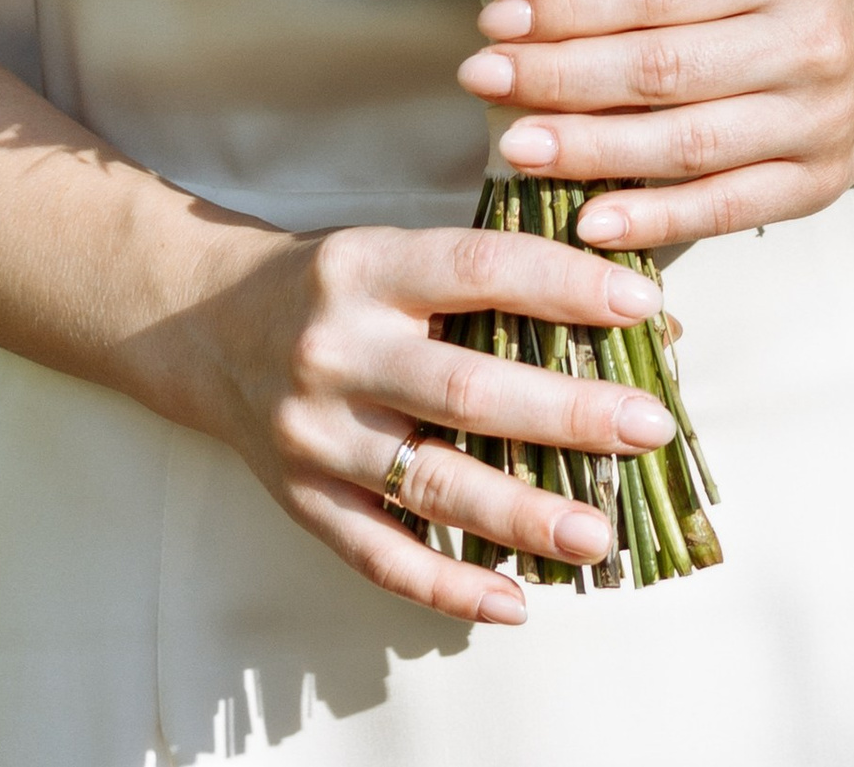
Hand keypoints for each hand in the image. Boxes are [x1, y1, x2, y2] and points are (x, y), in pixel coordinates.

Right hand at [170, 217, 678, 625]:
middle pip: (463, 387)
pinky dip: (448, 585)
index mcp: (368, 266)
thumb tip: (640, 322)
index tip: (643, 304)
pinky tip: (513, 601)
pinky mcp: (300, 500)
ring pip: (429, 483)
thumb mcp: (399, 252)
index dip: (564, 285)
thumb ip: (499, 280)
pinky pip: (380, 555)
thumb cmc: (335, 284)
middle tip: (648, 427)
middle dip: (565, 412)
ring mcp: (315, 432)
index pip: (479, 268)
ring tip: (597, 533)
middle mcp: (337, 348)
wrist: (205, 324)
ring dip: (522, 514)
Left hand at [456, 0, 853, 251]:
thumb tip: (554, 3)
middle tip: (483, 79)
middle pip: (660, 71)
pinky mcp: (821, 185)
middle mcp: (809, 43)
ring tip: (515, 145)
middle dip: (559, 77)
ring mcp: (819, 121)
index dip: (572, 7)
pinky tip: (588, 220)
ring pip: (685, 146)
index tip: (500, 18)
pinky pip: (727, 210)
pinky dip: (654, 220)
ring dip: (589, 150)